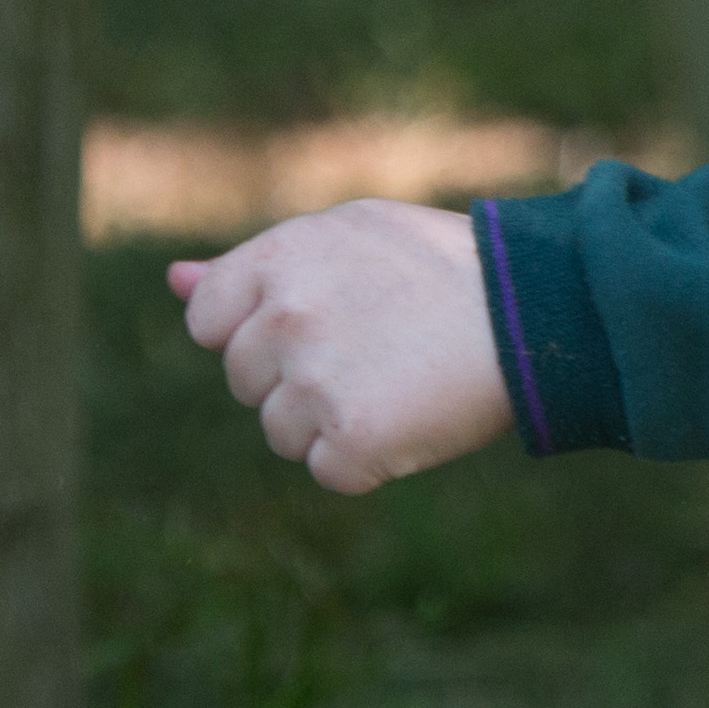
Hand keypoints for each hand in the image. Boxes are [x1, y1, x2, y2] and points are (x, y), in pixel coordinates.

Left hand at [170, 201, 515, 495]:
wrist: (535, 308)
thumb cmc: (441, 267)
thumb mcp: (348, 237)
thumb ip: (253, 264)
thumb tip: (173, 282)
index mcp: (280, 258)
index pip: (209, 321)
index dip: (258, 331)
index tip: (318, 323)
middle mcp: (286, 317)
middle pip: (247, 383)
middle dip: (298, 377)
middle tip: (377, 348)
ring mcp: (314, 382)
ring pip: (281, 432)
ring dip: (330, 421)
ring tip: (399, 378)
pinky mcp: (349, 441)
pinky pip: (329, 470)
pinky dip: (368, 458)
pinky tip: (412, 415)